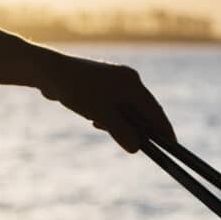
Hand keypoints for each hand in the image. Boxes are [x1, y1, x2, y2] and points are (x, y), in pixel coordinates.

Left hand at [35, 52, 175, 152]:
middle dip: (138, 128)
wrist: (48, 71)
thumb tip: (136, 148)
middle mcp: (127, 79)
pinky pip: (114, 104)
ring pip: (126, 108)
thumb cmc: (77, 90)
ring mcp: (114, 80)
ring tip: (103, 127)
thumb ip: (121, 132)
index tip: (172, 145)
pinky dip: (110, 116)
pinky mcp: (102, 84)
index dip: (163, 129)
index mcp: (132, 83)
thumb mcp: (101, 115)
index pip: (155, 110)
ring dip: (120, 123)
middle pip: (142, 109)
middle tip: (137, 145)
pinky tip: (96, 120)